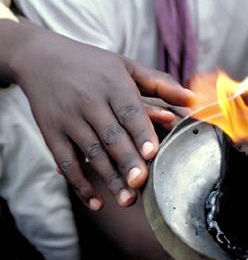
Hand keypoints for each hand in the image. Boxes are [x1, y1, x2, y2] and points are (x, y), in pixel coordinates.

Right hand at [6, 22, 195, 209]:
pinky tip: (97, 202)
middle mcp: (89, 102)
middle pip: (111, 136)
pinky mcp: (51, 133)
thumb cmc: (93, 64)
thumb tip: (194, 99)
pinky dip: (80, 184)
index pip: (129, 111)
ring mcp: (69, 119)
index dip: (141, 132)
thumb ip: (160, 83)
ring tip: (127, 200)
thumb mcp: (127, 66)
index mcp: (113, 85)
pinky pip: (66, 162)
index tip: (153, 153)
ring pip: (91, 153)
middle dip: (127, 161)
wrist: (40, 57)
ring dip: (109, 178)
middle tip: (142, 184)